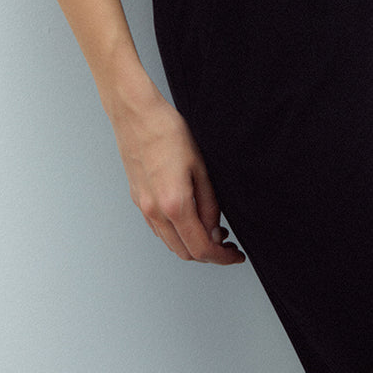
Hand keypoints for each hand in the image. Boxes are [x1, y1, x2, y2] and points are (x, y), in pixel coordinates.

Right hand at [115, 92, 244, 265]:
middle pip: (184, 252)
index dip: (222, 257)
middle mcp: (154, 211)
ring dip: (191, 245)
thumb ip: (209, 204)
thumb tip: (214, 230)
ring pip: (170, 243)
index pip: (201, 247)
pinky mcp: (138, 200)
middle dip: (209, 254)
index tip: (235, 255)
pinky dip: (176, 234)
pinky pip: (159, 229)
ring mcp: (143, 207)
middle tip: (228, 245)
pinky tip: (190, 220)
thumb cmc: (168, 132)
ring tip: (212, 231)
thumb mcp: (201, 167)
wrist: (137, 115)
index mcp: (174, 204)